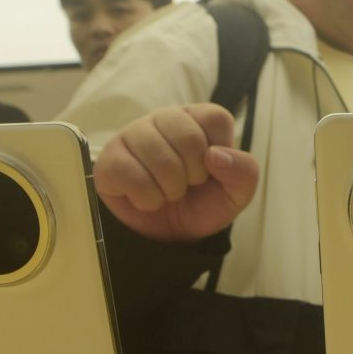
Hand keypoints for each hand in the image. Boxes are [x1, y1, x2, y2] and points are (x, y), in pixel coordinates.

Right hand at [94, 104, 258, 241]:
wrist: (170, 235)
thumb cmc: (203, 203)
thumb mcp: (237, 193)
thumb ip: (244, 171)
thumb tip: (215, 155)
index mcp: (198, 118)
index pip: (216, 119)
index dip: (219, 154)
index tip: (211, 171)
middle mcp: (164, 118)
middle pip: (187, 138)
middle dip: (194, 175)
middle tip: (187, 185)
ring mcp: (133, 135)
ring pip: (159, 157)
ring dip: (171, 190)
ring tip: (168, 193)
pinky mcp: (109, 159)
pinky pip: (130, 175)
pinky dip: (147, 199)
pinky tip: (147, 199)